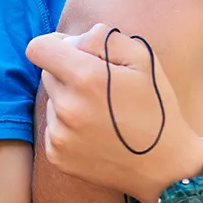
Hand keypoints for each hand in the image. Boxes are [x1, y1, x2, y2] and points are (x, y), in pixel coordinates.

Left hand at [26, 23, 202, 202]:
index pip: (38, 48)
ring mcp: (59, 135)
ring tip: (104, 114)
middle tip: (103, 88)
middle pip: (47, 73)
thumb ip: (102, 37)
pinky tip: (97, 134)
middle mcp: (66, 107)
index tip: (72, 53)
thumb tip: (69, 40)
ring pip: (52, 101)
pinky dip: (69, 127)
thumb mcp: (142, 59)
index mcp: (85, 78)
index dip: (55, 45)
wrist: (164, 165)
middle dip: (69, 73)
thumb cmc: (156, 106)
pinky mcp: (57, 155)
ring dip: (70, 101)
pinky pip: (53, 128)